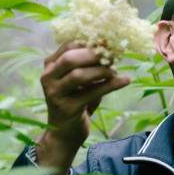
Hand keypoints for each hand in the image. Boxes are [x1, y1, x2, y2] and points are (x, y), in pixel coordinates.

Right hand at [36, 42, 129, 173]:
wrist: (65, 132)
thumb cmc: (75, 101)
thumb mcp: (78, 80)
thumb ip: (87, 64)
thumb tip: (111, 49)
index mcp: (50, 65)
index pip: (68, 46)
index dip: (89, 42)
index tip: (108, 43)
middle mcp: (48, 77)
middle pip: (70, 59)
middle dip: (94, 55)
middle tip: (112, 55)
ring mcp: (55, 94)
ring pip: (79, 75)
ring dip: (102, 71)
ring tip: (115, 71)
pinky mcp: (68, 108)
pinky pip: (93, 92)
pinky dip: (111, 85)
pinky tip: (125, 80)